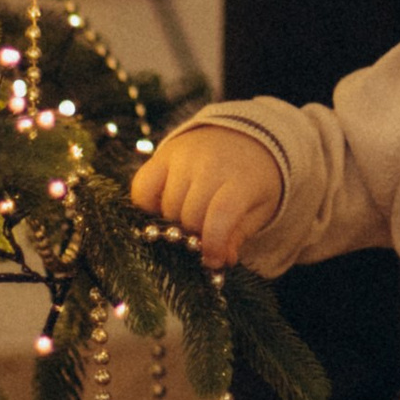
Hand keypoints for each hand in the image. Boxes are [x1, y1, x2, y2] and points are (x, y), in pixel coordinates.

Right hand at [129, 125, 282, 268]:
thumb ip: (237, 236)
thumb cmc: (251, 182)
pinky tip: (163, 210)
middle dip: (194, 236)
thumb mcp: (257, 209)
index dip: (213, 244)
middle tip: (201, 239)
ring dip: (174, 223)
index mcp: (242, 179)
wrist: (246, 138)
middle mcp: (210, 164)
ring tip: (188, 222)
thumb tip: (217, 261)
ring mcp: (183, 157)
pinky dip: (147, 206)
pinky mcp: (163, 154)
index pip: (220, 216)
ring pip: (166, 207)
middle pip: (190, 216)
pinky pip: (142, 188)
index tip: (212, 261)